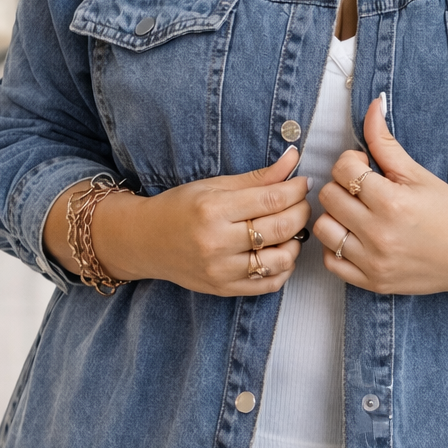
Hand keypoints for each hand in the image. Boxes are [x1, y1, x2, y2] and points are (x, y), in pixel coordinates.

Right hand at [44, 147, 311, 295]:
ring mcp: (221, 270)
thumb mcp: (214, 185)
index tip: (302, 184)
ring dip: (295, 243)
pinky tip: (279, 252)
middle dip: (300, 213)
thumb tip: (294, 158)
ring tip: (290, 231)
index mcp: (213, 209)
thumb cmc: (180, 208)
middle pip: (280, 228)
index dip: (295, 190)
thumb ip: (257, 177)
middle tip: (301, 204)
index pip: (271, 199)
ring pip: (280, 260)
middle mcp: (217, 242)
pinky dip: (284, 268)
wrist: (145, 241)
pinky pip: (269, 284)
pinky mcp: (224, 289)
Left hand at [314, 100, 447, 310]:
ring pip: (324, 229)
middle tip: (364, 190)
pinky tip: (356, 237)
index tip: (368, 168)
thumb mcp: (418, 174)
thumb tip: (372, 105)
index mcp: (392, 202)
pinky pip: (331, 261)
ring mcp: (373, 262)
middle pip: (328, 197)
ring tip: (357, 214)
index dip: (353, 162)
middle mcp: (379, 234)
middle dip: (343, 187)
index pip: (343, 169)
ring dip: (336, 217)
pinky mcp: (371, 282)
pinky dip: (337, 247)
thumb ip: (386, 142)